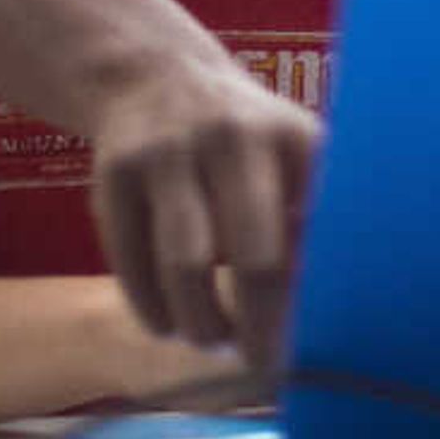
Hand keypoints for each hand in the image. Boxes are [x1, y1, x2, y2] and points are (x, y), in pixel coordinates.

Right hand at [84, 56, 319, 359]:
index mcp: (293, 137)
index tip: (319, 341)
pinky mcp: (115, 170)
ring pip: (187, 265)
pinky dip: (151, 306)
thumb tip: (324, 317)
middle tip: (262, 363)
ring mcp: (169, 151)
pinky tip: (167, 323)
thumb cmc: (242, 144)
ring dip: (201, 321)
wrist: (150, 74)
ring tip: (211, 339)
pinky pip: (132, 260)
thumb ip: (307, 220)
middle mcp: (234, 137)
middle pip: (257, 257)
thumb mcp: (287, 155)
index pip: (319, 230)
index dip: (318, 294)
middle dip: (260, 325)